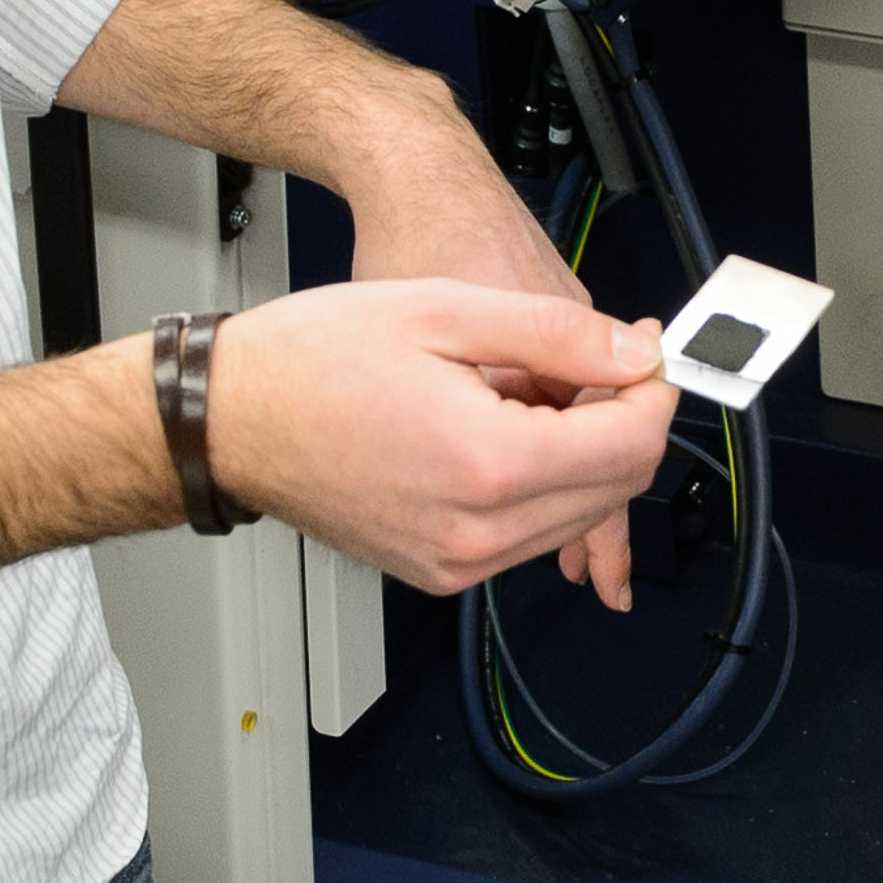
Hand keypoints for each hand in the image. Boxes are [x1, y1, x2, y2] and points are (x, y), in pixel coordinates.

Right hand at [202, 283, 673, 601]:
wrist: (228, 420)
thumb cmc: (311, 361)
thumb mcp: (443, 310)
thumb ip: (555, 333)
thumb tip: (632, 353)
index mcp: (488, 465)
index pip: (630, 444)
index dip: (653, 390)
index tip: (642, 353)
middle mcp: (479, 533)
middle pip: (615, 488)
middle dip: (626, 421)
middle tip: (600, 363)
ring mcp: (458, 563)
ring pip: (578, 516)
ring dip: (586, 456)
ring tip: (534, 392)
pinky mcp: (440, 572)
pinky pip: (528, 535)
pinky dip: (542, 485)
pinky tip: (505, 432)